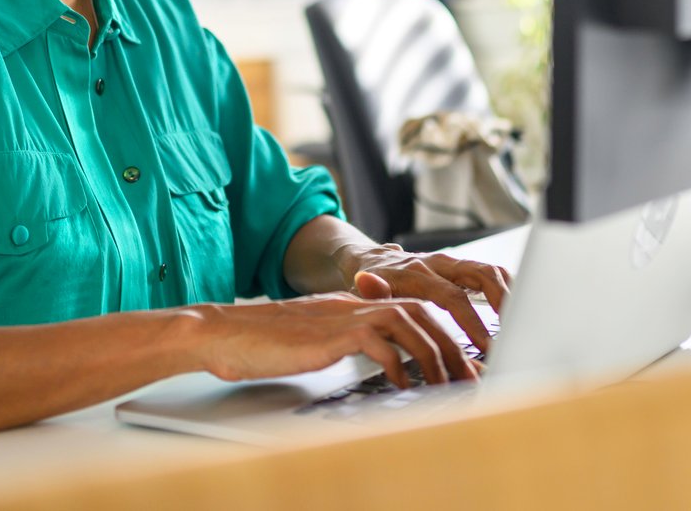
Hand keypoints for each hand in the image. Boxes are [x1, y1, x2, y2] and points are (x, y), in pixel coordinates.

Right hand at [190, 295, 479, 387]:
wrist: (220, 332)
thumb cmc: (259, 343)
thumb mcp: (312, 340)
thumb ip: (344, 341)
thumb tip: (375, 360)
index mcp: (351, 306)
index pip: (411, 307)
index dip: (442, 333)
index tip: (462, 361)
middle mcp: (352, 305)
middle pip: (420, 311)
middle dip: (451, 346)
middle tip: (470, 377)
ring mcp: (340, 317)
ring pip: (407, 321)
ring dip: (434, 354)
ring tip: (446, 384)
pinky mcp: (328, 334)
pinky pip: (377, 343)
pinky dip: (397, 363)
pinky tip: (403, 384)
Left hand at [341, 246, 511, 354]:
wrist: (370, 260)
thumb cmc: (369, 282)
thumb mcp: (364, 289)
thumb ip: (371, 290)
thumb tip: (367, 283)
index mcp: (417, 272)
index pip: (453, 296)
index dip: (472, 321)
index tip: (487, 344)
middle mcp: (438, 264)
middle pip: (481, 274)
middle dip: (503, 302)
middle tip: (516, 331)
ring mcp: (452, 264)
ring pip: (490, 271)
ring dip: (510, 294)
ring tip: (524, 322)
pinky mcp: (460, 268)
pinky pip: (490, 273)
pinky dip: (507, 288)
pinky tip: (518, 311)